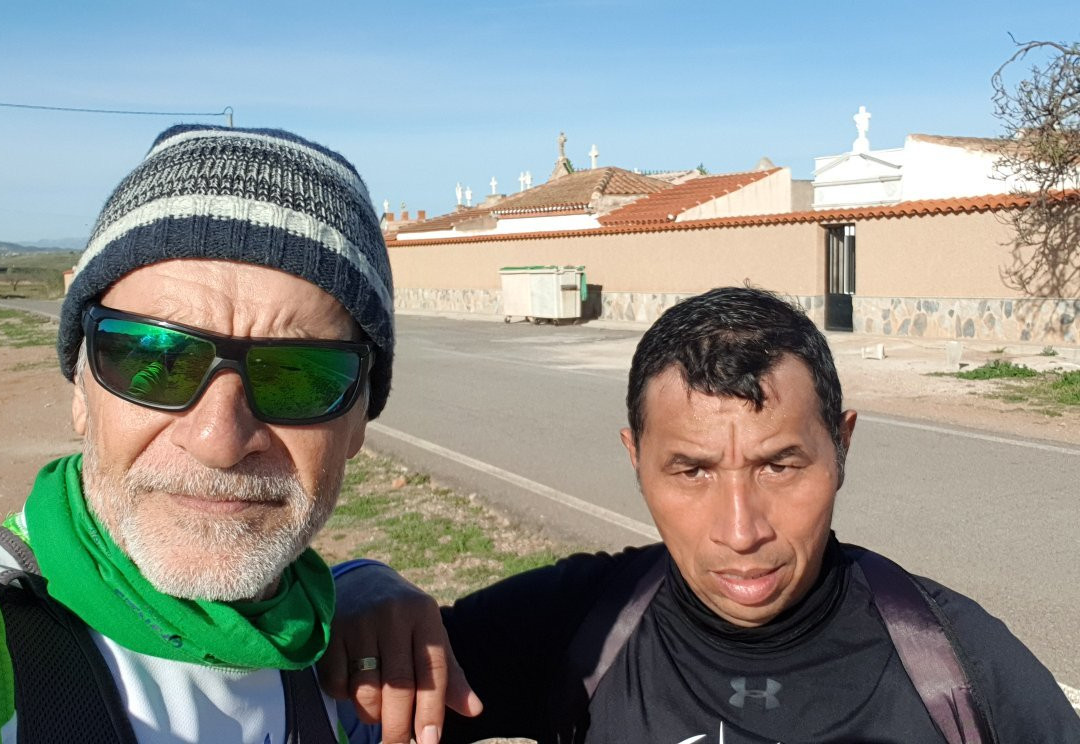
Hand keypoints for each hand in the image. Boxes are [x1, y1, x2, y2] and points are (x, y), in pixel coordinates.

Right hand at [318, 563, 482, 743]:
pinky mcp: (330, 629)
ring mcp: (360, 620)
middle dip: (399, 726)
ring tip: (377, 712)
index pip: (433, 671)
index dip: (432, 711)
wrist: (360, 579)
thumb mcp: (430, 635)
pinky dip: (343, 695)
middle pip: (399, 686)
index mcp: (424, 614)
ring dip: (371, 712)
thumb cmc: (403, 618)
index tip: (429, 743)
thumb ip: (449, 673)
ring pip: (366, 689)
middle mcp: (393, 614)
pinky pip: (337, 682)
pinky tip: (351, 686)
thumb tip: (474, 710)